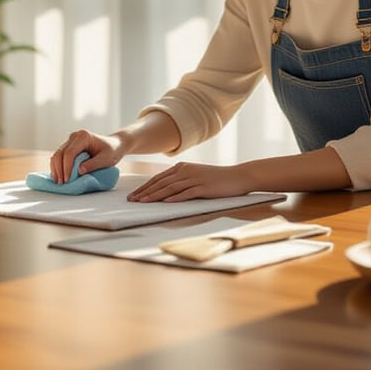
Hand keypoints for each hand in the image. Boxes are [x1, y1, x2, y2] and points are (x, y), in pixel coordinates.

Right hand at [50, 129, 120, 183]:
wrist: (114, 144)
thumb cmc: (112, 151)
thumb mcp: (106, 159)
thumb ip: (93, 164)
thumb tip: (79, 171)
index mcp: (84, 136)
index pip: (70, 152)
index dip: (66, 167)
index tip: (67, 180)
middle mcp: (75, 136)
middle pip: (60, 153)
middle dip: (59, 169)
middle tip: (61, 183)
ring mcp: (71, 140)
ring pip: (57, 154)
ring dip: (56, 169)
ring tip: (58, 182)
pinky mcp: (69, 146)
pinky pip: (60, 156)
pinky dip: (57, 166)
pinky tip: (58, 176)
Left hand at [127, 162, 249, 201]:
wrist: (237, 176)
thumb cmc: (216, 178)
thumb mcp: (195, 175)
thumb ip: (181, 180)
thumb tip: (164, 191)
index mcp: (182, 167)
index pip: (158, 178)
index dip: (145, 187)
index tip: (134, 195)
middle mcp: (186, 171)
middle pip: (161, 183)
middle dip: (145, 192)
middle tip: (132, 200)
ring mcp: (194, 178)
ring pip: (170, 188)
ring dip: (155, 195)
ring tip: (143, 202)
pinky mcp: (204, 187)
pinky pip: (186, 193)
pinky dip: (175, 198)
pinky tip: (166, 202)